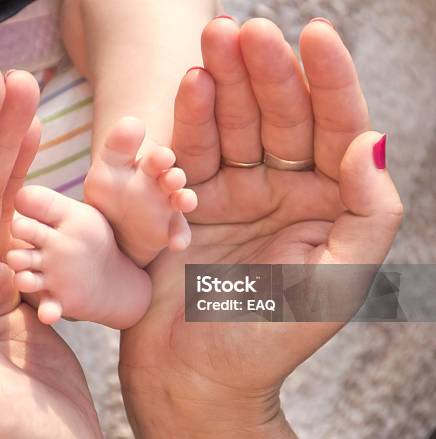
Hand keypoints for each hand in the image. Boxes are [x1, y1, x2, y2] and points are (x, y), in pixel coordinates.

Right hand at [119, 18, 402, 437]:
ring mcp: (233, 192)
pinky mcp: (187, 200)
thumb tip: (372, 142)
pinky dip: (188, 120)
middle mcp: (282, 191)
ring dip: (224, 81)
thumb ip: (369, 213)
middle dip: (266, 71)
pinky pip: (190, 152)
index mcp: (327, 205)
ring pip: (232, 123)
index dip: (329, 80)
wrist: (195, 376)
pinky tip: (190, 84)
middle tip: (248, 29)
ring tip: (216, 39)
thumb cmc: (269, 339)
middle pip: (279, 116)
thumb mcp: (338, 283)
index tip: (316, 34)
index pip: (335, 128)